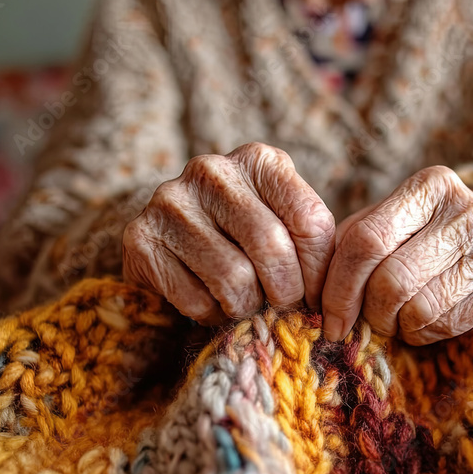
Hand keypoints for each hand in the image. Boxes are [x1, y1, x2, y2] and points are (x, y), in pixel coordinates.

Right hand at [123, 142, 335, 323]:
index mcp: (258, 160)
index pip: (310, 221)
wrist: (169, 238)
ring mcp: (170, 201)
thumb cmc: (240, 234)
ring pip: (233, 279)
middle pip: (271, 247)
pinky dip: (209, 314)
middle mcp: (212, 171)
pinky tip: (208, 300)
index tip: (317, 297)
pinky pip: (194, 299)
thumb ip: (309, 242)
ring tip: (244, 303)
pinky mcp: (140, 238)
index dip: (320, 271)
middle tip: (283, 307)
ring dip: (246, 306)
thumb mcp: (281, 220)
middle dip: (286, 293)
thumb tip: (332, 299)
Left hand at [321, 166, 472, 345]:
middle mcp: (467, 208)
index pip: (366, 241)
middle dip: (370, 313)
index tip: (329, 319)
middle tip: (368, 321)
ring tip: (399, 318)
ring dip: (398, 326)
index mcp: (429, 186)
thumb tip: (312, 292)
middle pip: (392, 281)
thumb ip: (350, 246)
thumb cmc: (424, 236)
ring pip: (419, 310)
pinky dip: (426, 333)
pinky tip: (427, 320)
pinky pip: (448, 325)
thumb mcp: (388, 224)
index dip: (339, 288)